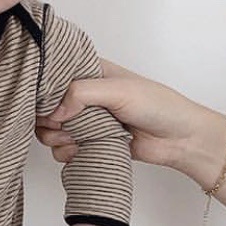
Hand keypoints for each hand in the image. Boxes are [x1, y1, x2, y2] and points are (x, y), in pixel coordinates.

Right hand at [35, 59, 221, 170]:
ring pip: (49, 130)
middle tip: (64, 125)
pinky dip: (65, 153)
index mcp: (89, 72)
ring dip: (56, 138)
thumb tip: (53, 112)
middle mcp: (83, 95)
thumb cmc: (159, 106)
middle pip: (45, 106)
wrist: (180, 140)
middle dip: (48, 119)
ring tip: (75, 139)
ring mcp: (85, 120)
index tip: (49, 103)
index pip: (53, 76)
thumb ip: (81, 93)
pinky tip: (80, 151)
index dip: (45, 91)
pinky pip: (62, 150)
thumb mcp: (119, 90)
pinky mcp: (88, 143)